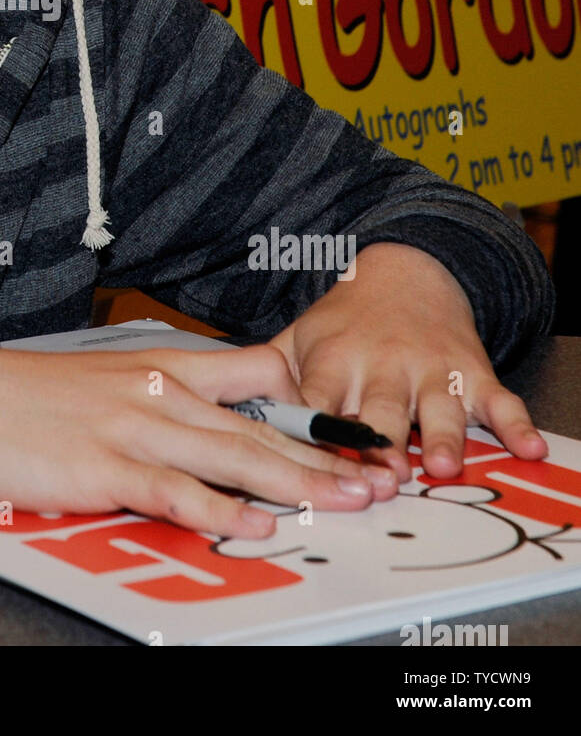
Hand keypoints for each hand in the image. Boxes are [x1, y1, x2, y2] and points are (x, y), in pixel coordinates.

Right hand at [0, 342, 398, 538]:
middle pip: (259, 425)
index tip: (351, 428)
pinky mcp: (109, 466)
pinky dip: (221, 510)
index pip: (254, 375)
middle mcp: (161, 393)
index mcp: (163, 367)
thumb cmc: (35, 396)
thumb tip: (212, 422)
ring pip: (234, 456)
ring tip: (344, 502)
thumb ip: (164, 395)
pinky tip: (255, 524)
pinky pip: (177, 492)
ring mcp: (137, 429)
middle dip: (324, 455)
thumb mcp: (111, 378)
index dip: (306, 402)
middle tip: (376, 476)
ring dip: (296, 482)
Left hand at [269, 242, 548, 481]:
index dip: (315, 435)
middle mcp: (381, 365)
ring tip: (440, 464)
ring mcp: (428, 369)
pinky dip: (516, 424)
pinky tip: (528, 447)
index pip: (318, 405)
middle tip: (381, 474)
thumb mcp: (299, 340)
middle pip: (378, 409)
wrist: (404, 272)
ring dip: (440, 435)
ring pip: (436, 407)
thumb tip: (218, 413)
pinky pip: (498, 400)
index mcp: (332, 360)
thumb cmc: (344, 323)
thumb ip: (265, 380)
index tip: (311, 465)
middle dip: (379, 440)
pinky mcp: (470, 371)